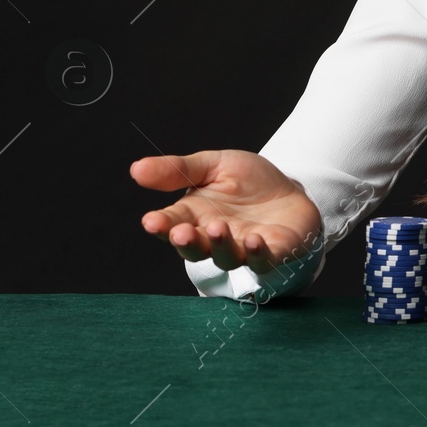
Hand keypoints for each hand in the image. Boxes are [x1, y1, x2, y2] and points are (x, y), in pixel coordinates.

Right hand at [131, 150, 323, 274]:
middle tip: (181, 232)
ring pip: (226, 257)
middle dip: (186, 241)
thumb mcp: (213, 165)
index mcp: (195, 216)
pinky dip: (257, 254)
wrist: (290, 187)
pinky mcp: (272, 253)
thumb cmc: (247, 180)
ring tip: (218, 228)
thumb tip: (136, 169)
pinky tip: (253, 240)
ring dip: (220, 245)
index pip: (172, 224)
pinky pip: (262, 261)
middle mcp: (214, 237)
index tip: (151, 221)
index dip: (161, 225)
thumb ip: (178, 170)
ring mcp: (242, 248)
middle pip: (194, 248)